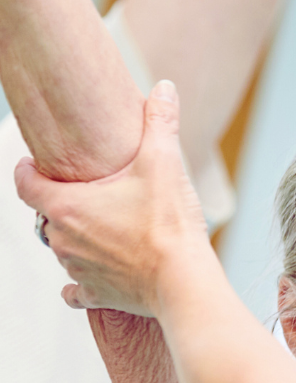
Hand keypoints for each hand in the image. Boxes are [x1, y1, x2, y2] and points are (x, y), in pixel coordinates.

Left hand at [14, 80, 210, 315]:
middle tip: (88, 196)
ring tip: (103, 229)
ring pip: (62, 250)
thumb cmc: (168, 227)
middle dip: (62, 204)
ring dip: (77, 239)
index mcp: (67, 206)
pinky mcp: (98, 294)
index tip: (37, 165)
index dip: (27, 170)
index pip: (25, 183)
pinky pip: (76, 291)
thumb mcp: (164, 163)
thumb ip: (160, 122)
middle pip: (46, 216)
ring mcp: (78, 269)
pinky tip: (92, 276)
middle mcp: (64, 239)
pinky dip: (80, 285)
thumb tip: (163, 88)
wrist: (184, 281)